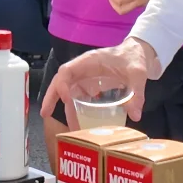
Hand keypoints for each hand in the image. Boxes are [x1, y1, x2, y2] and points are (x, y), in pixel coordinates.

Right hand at [42, 38, 158, 122]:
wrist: (137, 54)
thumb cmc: (133, 58)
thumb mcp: (137, 73)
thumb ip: (137, 93)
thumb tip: (135, 115)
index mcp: (89, 61)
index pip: (67, 70)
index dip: (62, 84)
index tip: (66, 100)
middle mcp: (83, 69)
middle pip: (61, 81)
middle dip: (52, 97)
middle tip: (45, 114)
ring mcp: (85, 78)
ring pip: (68, 92)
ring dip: (64, 108)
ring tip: (67, 128)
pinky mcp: (89, 86)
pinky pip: (77, 97)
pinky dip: (75, 110)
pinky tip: (78, 124)